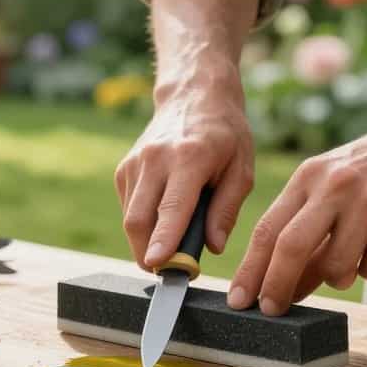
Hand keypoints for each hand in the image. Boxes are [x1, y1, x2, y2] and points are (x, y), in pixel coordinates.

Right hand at [115, 66, 253, 269]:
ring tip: (170, 247)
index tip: (157, 266)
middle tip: (168, 271)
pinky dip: (143, 223)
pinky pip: (129, 207)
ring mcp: (135, 163)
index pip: (171, 208)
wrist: (194, 95)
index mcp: (189, 158)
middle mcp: (155, 159)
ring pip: (130, 217)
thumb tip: (213, 247)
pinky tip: (163, 219)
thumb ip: (226, 210)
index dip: (163, 241)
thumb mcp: (242, 169)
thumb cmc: (225, 134)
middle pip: (138, 219)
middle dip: (147, 253)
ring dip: (145, 241)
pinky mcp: (124, 168)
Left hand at [227, 107, 366, 314]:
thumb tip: (284, 286)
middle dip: (276, 286)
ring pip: (336, 267)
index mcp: (309, 176)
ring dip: (340, 277)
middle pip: (290, 247)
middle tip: (272, 311)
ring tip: (355, 256)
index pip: (267, 229)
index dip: (250, 269)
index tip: (239, 299)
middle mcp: (334, 186)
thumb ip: (307, 229)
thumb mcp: (334, 185)